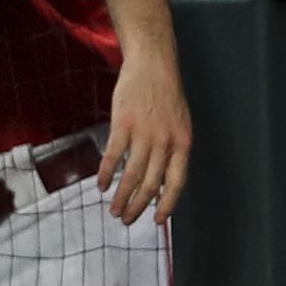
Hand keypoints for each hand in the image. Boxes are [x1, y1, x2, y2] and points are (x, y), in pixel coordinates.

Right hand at [99, 52, 192, 222]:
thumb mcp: (180, 125)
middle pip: (152, 183)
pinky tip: (102, 185)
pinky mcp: (123, 124)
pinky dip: (106, 173)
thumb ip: (173, 152)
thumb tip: (164, 182)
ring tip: (114, 210)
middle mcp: (165, 141)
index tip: (158, 221)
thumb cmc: (167, 97)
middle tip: (127, 220)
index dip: (167, 204)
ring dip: (122, 195)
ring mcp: (144, 133)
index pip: (177, 182)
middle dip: (138, 206)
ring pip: (132, 174)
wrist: (154, 65)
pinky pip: (114, 155)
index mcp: (183, 143)